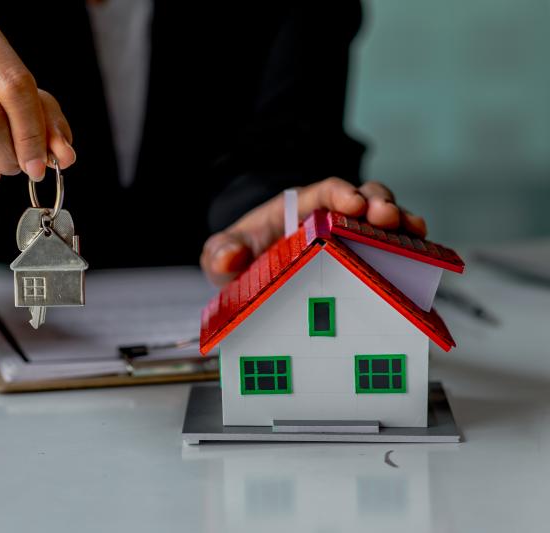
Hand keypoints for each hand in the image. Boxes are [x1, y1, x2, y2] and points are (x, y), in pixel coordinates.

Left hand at [200, 177, 427, 285]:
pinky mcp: (364, 261)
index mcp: (300, 208)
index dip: (342, 193)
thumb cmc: (240, 260)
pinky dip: (408, 249)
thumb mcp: (220, 255)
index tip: (352, 204)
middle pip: (365, 197)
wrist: (251, 279)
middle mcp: (332, 217)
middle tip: (386, 218)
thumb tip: (230, 256)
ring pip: (384, 221)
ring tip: (414, 231)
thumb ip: (220, 252)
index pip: (326, 190)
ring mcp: (352, 238)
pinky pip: (391, 250)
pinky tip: (422, 255)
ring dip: (400, 222)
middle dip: (379, 203)